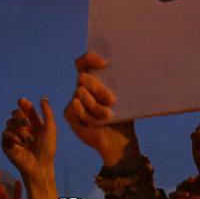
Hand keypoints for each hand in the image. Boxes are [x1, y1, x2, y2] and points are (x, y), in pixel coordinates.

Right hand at [2, 97, 57, 185]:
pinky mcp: (7, 143)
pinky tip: (21, 143)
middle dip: (20, 116)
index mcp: (33, 122)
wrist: (40, 166)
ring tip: (28, 140)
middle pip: (15, 112)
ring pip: (9, 122)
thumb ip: (48, 113)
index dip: (23, 103)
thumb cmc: (48, 149)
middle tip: (27, 124)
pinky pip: (5, 133)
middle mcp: (22, 127)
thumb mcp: (51, 129)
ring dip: (20, 130)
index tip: (24, 102)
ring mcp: (14, 135)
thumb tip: (43, 98)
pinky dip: (14, 136)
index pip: (25, 108)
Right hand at [64, 52, 140, 167]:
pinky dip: (87, 114)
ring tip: (107, 115)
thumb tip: (129, 68)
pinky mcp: (70, 113)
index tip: (103, 63)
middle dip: (98, 88)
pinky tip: (94, 122)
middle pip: (83, 78)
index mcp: (95, 80)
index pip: (84, 62)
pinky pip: (75, 107)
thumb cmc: (123, 117)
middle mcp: (82, 88)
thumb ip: (121, 84)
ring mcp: (75, 100)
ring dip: (95, 105)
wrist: (118, 139)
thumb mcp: (124, 99)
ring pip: (80, 93)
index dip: (90, 58)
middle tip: (112, 100)